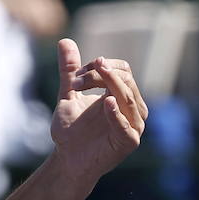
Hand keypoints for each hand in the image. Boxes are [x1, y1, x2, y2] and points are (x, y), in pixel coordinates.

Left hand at [50, 38, 146, 181]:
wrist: (67, 159)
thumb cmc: (72, 129)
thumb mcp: (69, 95)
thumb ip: (68, 71)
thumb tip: (64, 41)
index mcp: (122, 94)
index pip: (121, 69)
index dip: (99, 67)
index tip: (74, 77)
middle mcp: (133, 107)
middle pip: (125, 79)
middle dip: (99, 75)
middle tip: (75, 81)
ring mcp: (134, 124)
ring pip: (128, 97)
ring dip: (107, 86)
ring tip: (85, 82)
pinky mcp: (128, 141)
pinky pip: (126, 125)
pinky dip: (117, 113)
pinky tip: (106, 103)